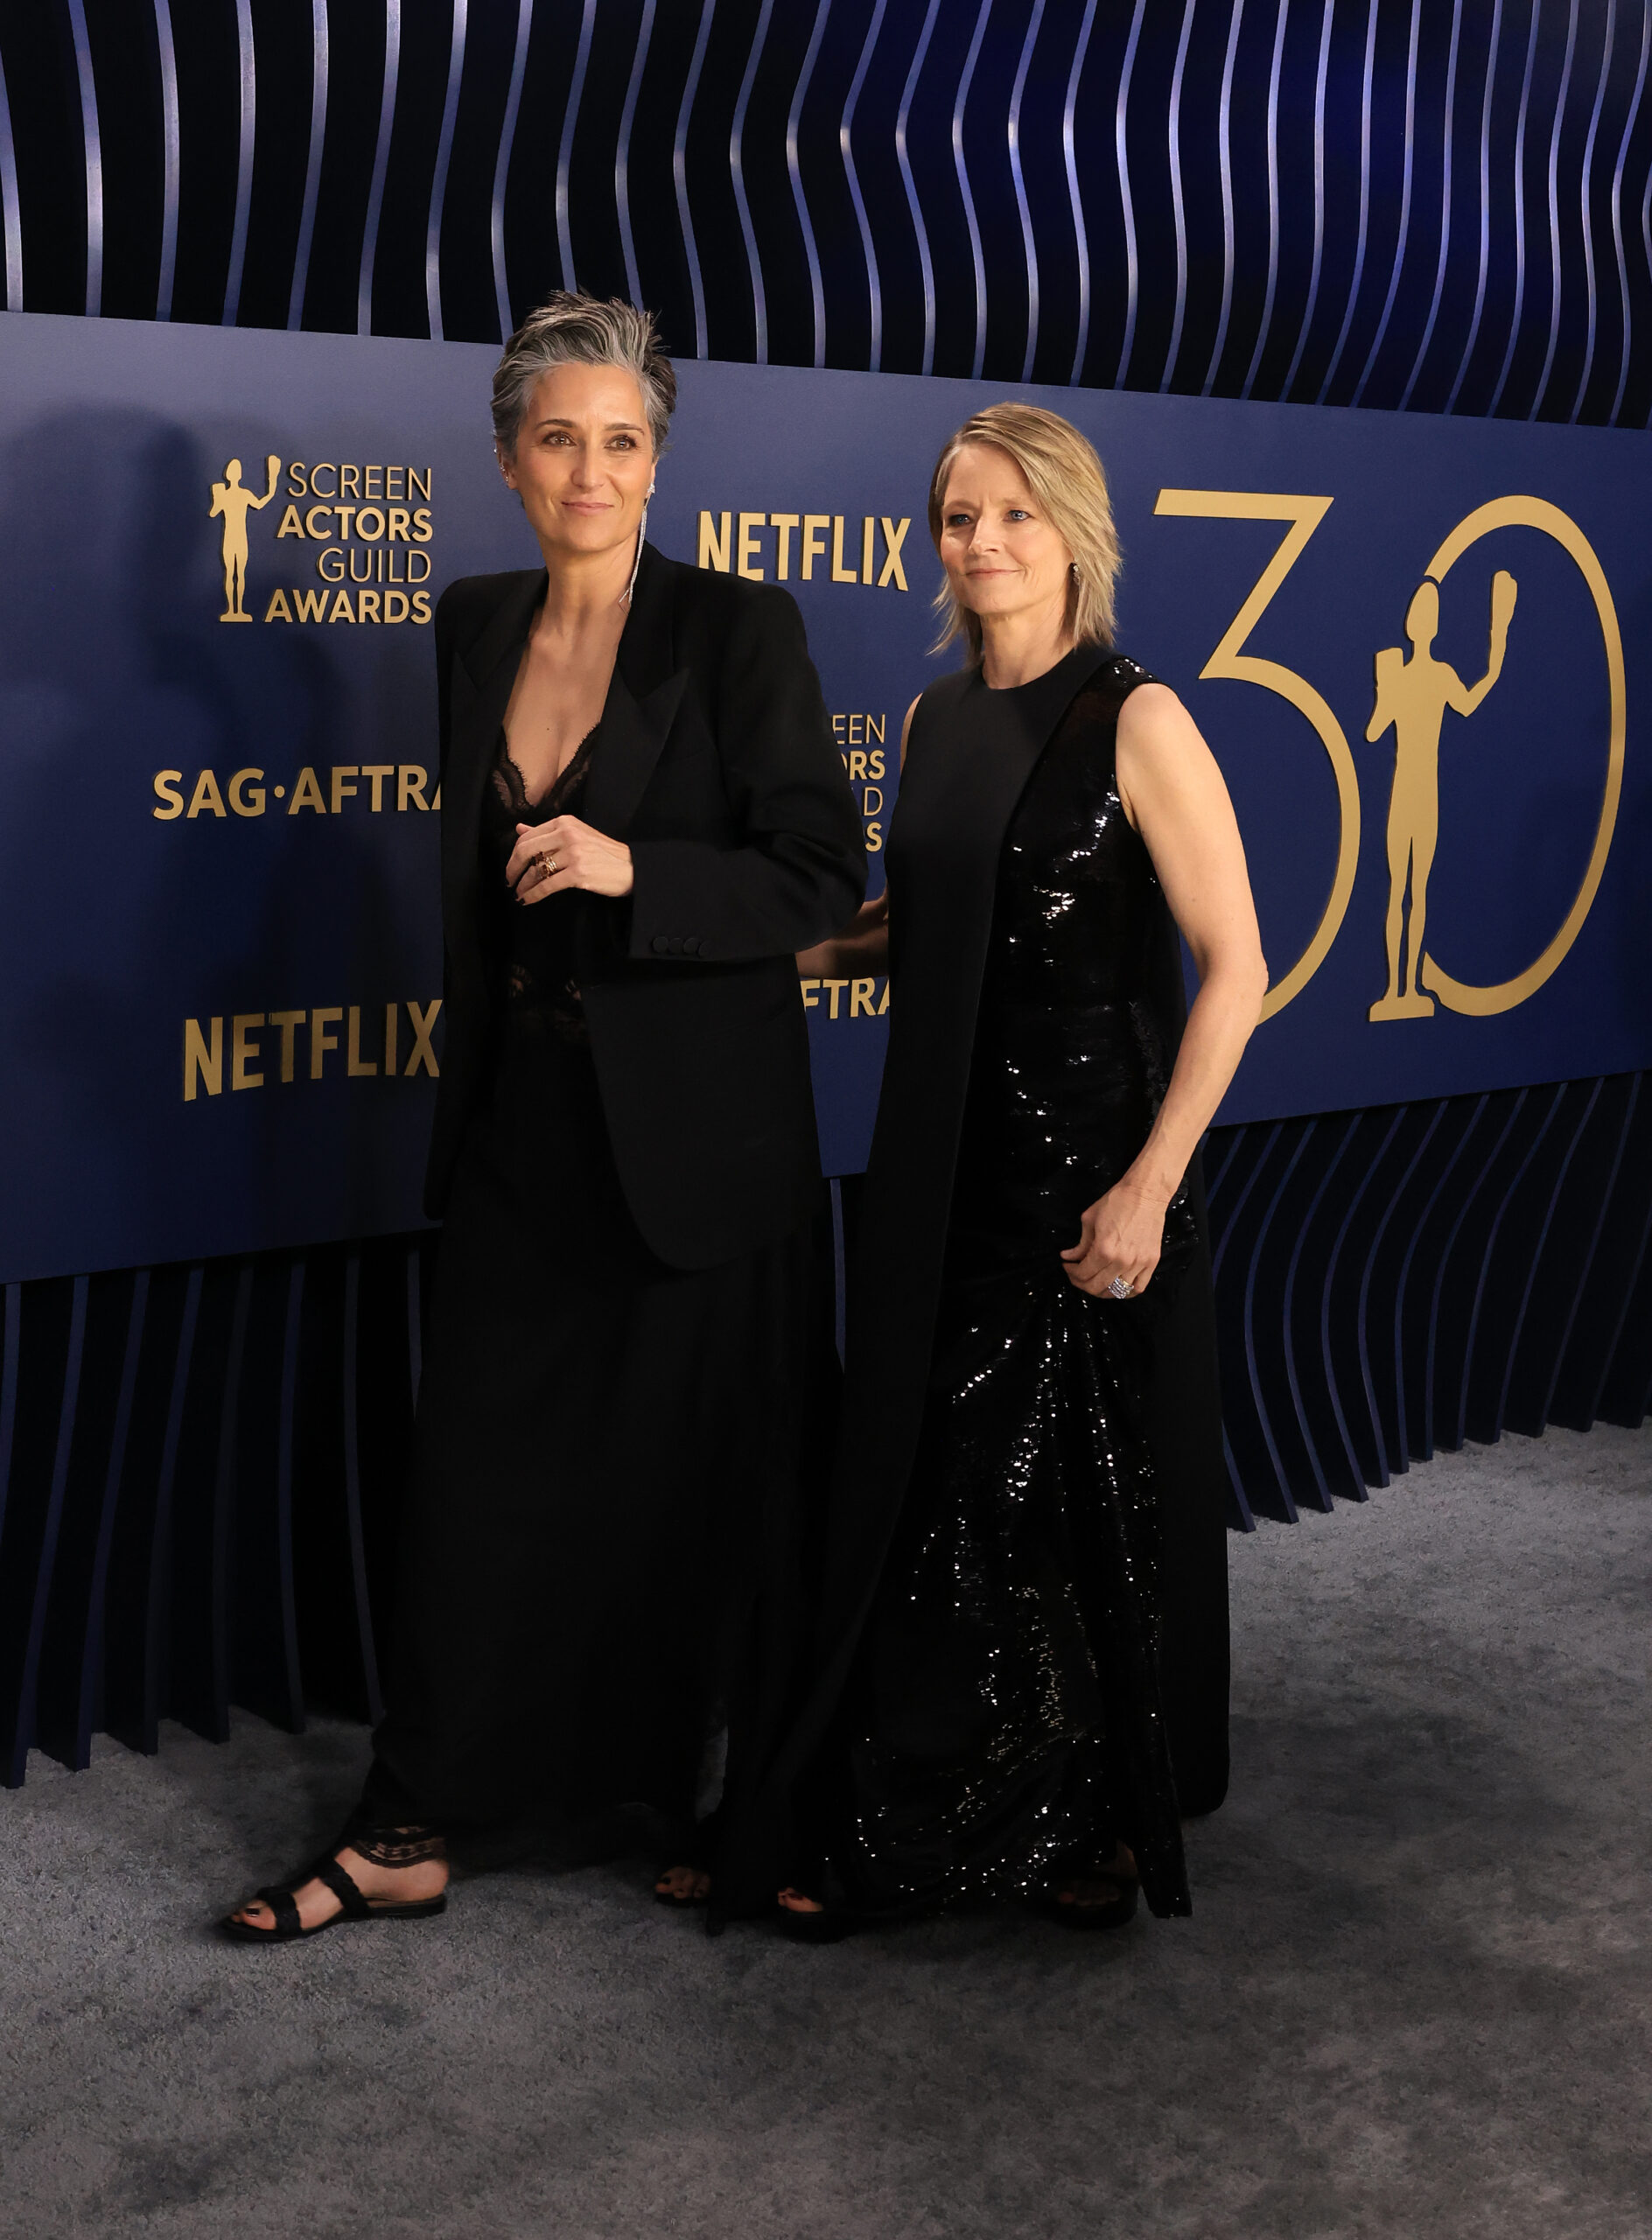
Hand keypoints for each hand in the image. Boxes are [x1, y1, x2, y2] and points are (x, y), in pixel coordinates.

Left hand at [506, 815, 633, 902]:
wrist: (632, 868)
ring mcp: (573, 854)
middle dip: (512, 869)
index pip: (528, 836)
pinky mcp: (578, 873)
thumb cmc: (604, 853)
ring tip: (519, 893)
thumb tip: (519, 828)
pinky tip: (528, 900)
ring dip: (523, 885)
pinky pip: (547, 886)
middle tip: (509, 881)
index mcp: (565, 823)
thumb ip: (547, 832)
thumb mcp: (576, 834)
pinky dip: (533, 895)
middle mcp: (567, 834)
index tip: (512, 867)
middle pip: (526, 851)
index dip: (514, 854)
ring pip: (536, 870)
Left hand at [1060, 1178, 1166, 1298]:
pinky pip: (1138, 1288)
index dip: (1071, 1273)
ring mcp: (1138, 1263)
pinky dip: (1126, 1292)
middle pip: (1097, 1287)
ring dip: (1102, 1290)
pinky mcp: (1151, 1262)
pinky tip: (1117, 1285)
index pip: (1083, 1274)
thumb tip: (1068, 1257)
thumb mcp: (1089, 1219)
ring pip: (1117, 1292)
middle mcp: (1122, 1261)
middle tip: (1077, 1275)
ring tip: (1095, 1281)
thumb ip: (1080, 1244)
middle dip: (1081, 1284)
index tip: (1068, 1266)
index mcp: (1104, 1249)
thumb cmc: (1118, 1202)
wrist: (1145, 1193)